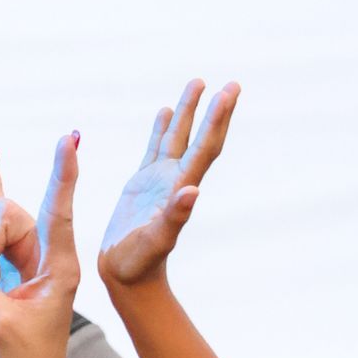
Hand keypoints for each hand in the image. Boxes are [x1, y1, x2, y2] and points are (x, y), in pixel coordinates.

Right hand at [97, 82, 240, 292]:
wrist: (127, 275)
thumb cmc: (141, 262)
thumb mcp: (157, 239)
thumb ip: (175, 216)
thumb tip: (192, 191)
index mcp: (181, 188)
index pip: (205, 147)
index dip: (217, 120)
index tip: (229, 93)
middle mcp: (176, 179)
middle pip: (199, 137)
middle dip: (214, 110)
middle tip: (230, 83)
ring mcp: (160, 180)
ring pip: (177, 137)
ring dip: (188, 111)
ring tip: (197, 82)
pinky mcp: (142, 183)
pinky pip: (156, 148)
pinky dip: (162, 128)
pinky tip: (164, 111)